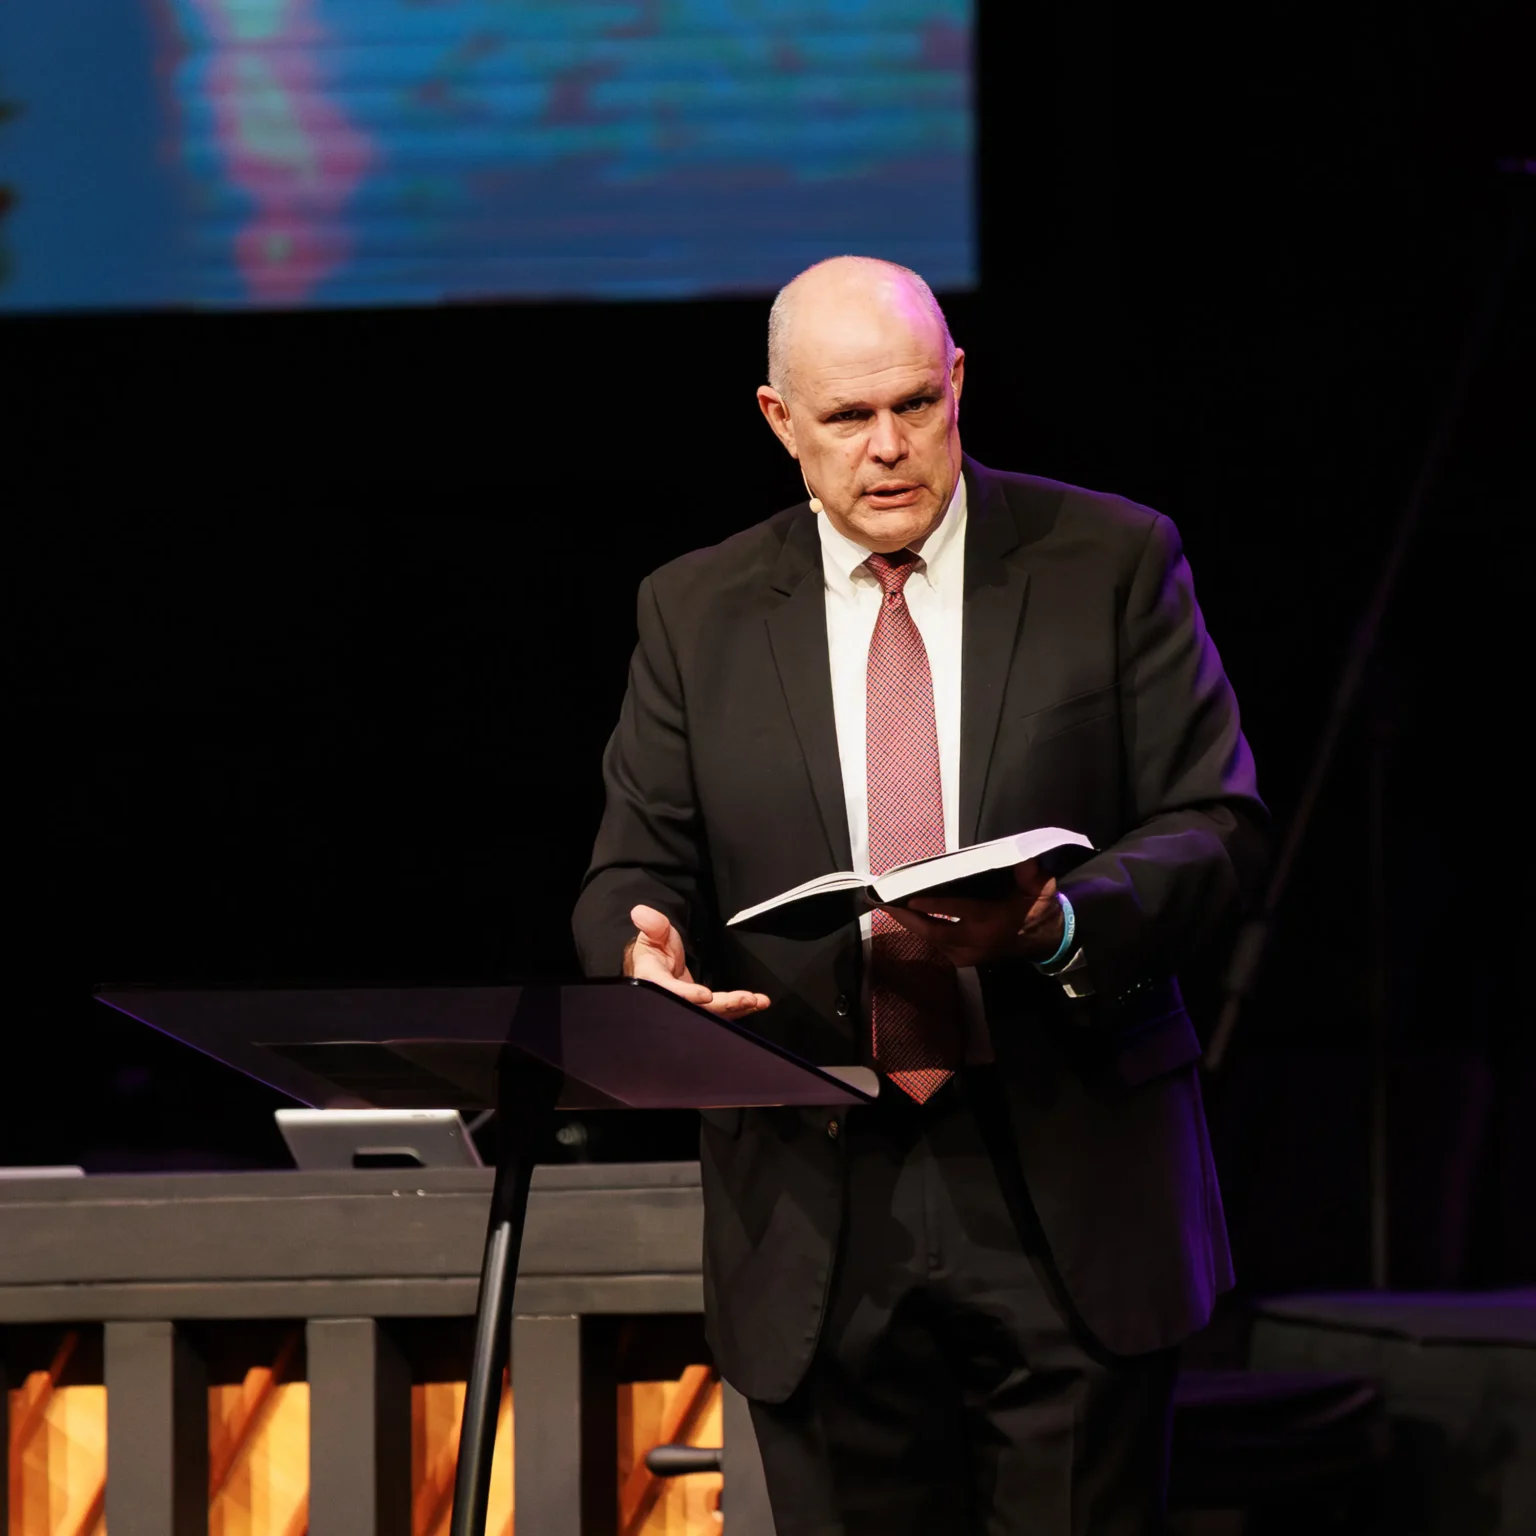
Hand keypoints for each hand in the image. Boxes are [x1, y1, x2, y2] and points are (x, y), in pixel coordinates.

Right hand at [624, 904, 770, 1019]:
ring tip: (759, 1001)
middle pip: (699, 1009)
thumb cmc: (653, 952)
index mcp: (656, 984)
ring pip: (715, 1013)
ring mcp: (692, 1007)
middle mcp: (674, 1000)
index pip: (670, 992)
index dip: (687, 995)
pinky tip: (759, 1003)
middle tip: (746, 999)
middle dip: (723, 1005)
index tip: (705, 995)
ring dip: (738, 1008)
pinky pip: (724, 1011)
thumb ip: (652, 926)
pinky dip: (742, 1008)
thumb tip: (641, 912)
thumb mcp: (652, 935)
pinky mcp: (705, 1009)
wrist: (658, 969)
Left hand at [881, 860, 1063, 968]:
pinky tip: (907, 918)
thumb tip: (1024, 861)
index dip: (934, 906)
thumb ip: (1032, 875)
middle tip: (884, 904)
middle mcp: (977, 941)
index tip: (911, 898)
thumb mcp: (1041, 889)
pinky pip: (937, 946)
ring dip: (910, 924)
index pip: (958, 912)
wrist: (1045, 940)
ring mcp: (970, 954)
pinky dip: (922, 932)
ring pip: (933, 941)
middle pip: (935, 932)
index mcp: (991, 921)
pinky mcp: (965, 960)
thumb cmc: (1038, 909)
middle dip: (907, 918)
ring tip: (888, 908)